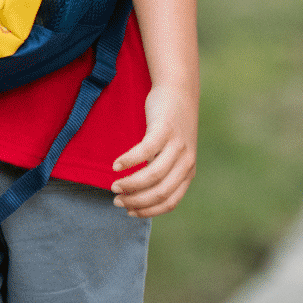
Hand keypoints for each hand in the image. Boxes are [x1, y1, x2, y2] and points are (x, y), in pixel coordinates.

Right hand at [112, 84, 196, 217]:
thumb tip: (139, 196)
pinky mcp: (165, 129)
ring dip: (130, 185)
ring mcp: (177, 145)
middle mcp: (186, 161)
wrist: (178, 91)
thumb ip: (165, 173)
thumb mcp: (174, 153)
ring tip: (114, 185)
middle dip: (135, 201)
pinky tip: (116, 165)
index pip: (169, 202)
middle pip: (160, 192)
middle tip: (117, 199)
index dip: (148, 211)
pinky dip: (128, 161)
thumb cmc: (170, 126)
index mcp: (188, 171)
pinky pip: (145, 151)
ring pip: (152, 175)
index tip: (129, 212)